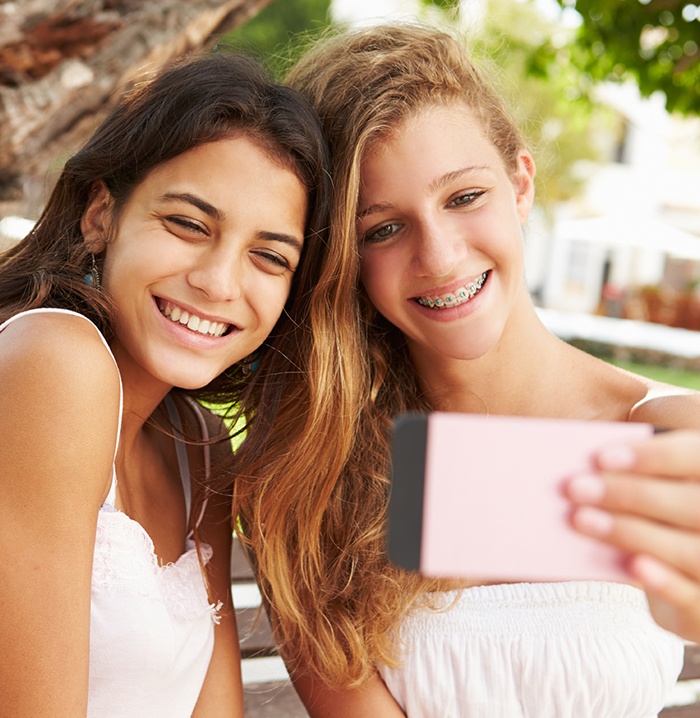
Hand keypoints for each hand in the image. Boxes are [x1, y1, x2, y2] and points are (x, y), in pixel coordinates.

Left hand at [564, 429, 699, 640]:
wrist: (683, 581)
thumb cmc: (662, 522)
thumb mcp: (654, 493)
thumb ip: (632, 478)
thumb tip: (582, 470)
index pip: (694, 456)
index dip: (653, 455)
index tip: (600, 458)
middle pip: (690, 504)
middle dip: (629, 494)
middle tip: (575, 488)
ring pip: (688, 549)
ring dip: (630, 533)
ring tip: (580, 519)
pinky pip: (690, 594)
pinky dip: (662, 580)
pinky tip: (630, 564)